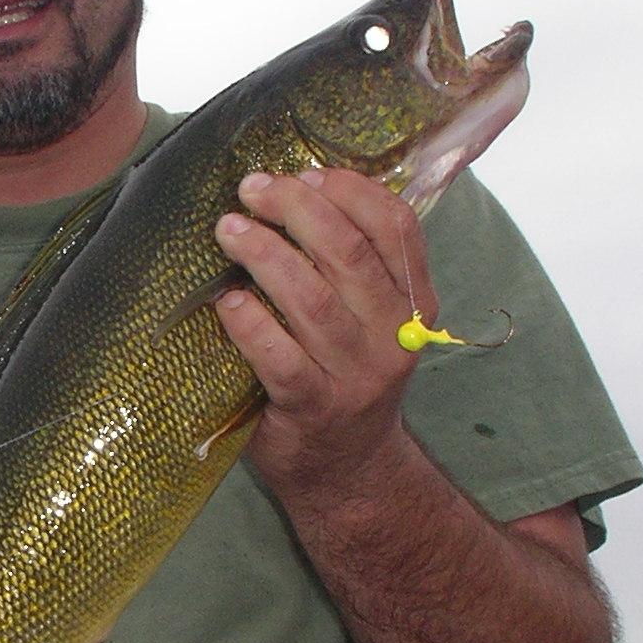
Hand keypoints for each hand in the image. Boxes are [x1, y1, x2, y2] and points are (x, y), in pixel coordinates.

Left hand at [213, 167, 429, 495]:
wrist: (346, 469)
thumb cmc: (343, 376)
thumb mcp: (369, 319)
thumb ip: (352, 266)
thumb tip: (295, 188)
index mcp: (415, 303)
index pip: (398, 228)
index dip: (351, 191)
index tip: (306, 173)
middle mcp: (394, 337)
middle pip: (351, 255)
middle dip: (298, 210)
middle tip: (254, 189)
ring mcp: (356, 376)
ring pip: (313, 301)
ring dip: (266, 255)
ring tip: (230, 229)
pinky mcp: (312, 408)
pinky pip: (279, 357)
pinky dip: (250, 323)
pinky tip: (227, 301)